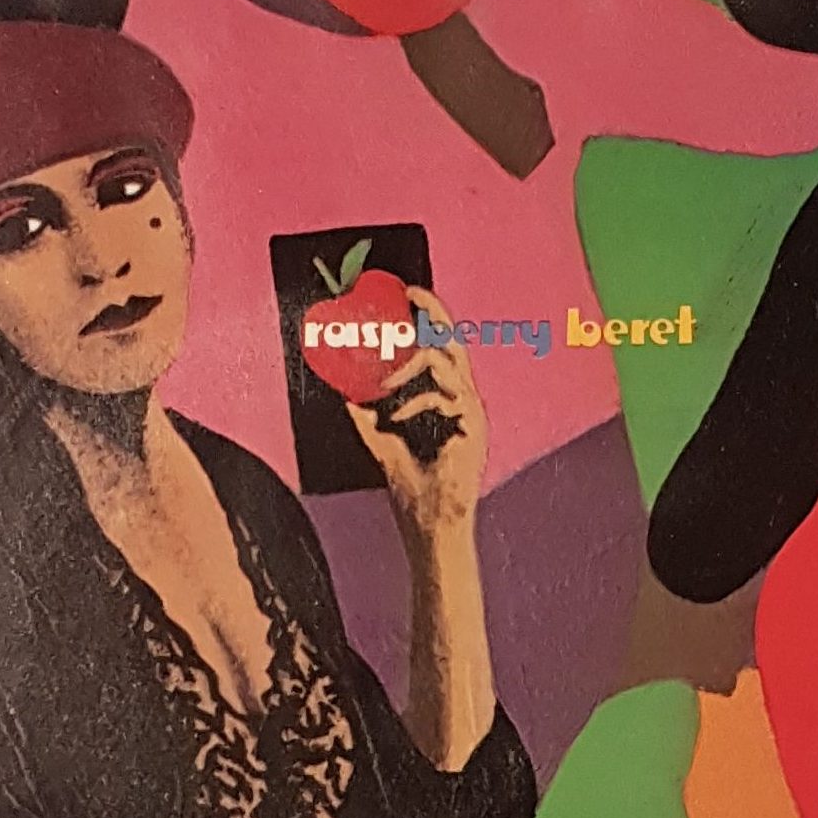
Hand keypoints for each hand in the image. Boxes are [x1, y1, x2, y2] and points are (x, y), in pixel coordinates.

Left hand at [346, 286, 487, 549]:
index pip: (439, 347)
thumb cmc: (411, 488)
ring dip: (410, 363)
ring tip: (384, 379)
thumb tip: (342, 393)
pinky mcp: (475, 425)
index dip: (426, 317)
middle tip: (409, 293)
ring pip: (449, 361)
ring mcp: (472, 411)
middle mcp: (464, 399)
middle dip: (433, 312)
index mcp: (447, 398)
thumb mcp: (378, 441)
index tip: (404, 294)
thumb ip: (365, 415)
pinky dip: (416, 402)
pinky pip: (445, 394)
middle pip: (453, 341)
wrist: (429, 524)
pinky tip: (396, 419)